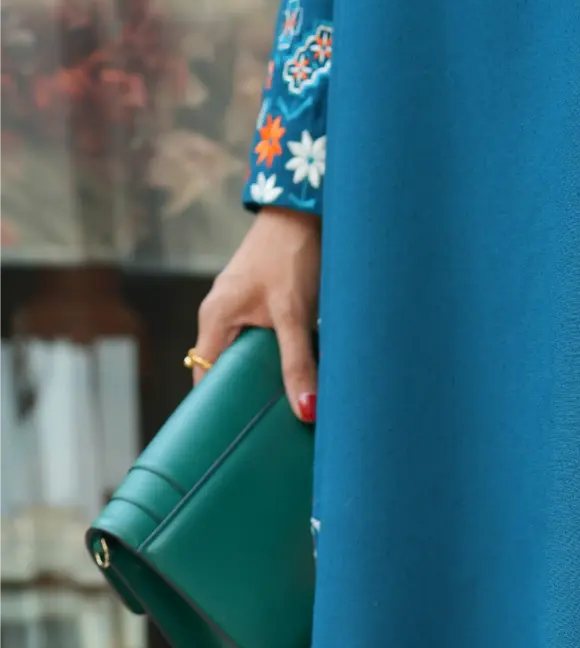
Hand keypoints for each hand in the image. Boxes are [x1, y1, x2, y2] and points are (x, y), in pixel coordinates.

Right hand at [194, 208, 321, 420]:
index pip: (205, 377)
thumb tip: (306, 411)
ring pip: (249, 358)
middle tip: (270, 432)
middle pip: (227, 371)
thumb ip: (298, 363)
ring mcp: (243, 309)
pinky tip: (302, 378)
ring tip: (289, 412)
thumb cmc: (291, 254)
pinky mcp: (265, 304)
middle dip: (247, 398)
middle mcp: (222, 316)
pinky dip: (281, 361)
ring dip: (268, 380)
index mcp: (216, 319)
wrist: (304, 209)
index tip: (236, 438)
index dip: (217, 407)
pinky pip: (266, 343)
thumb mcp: (294, 314)